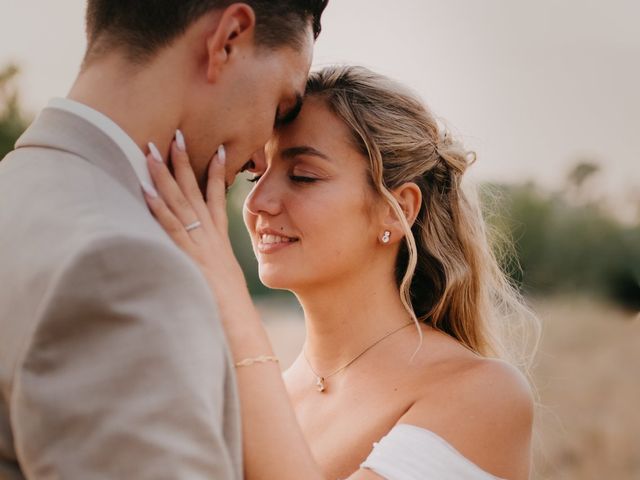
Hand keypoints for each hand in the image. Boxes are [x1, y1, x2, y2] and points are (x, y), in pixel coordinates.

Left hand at [143, 136, 246, 305]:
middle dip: (184, 162)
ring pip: (180, 202)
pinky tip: (146, 189)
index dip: (216, 174)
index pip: (217, 198)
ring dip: (165, 175)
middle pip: (195, 192)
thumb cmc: (231, 306)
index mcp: (219, 240)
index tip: (216, 150)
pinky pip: (171, 226)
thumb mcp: (224, 279)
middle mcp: (210, 236)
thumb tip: (207, 263)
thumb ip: (213, 264)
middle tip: (174, 135)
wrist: (238, 322)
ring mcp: (199, 243)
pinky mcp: (187, 255)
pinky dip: (158, 207)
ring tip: (152, 150)